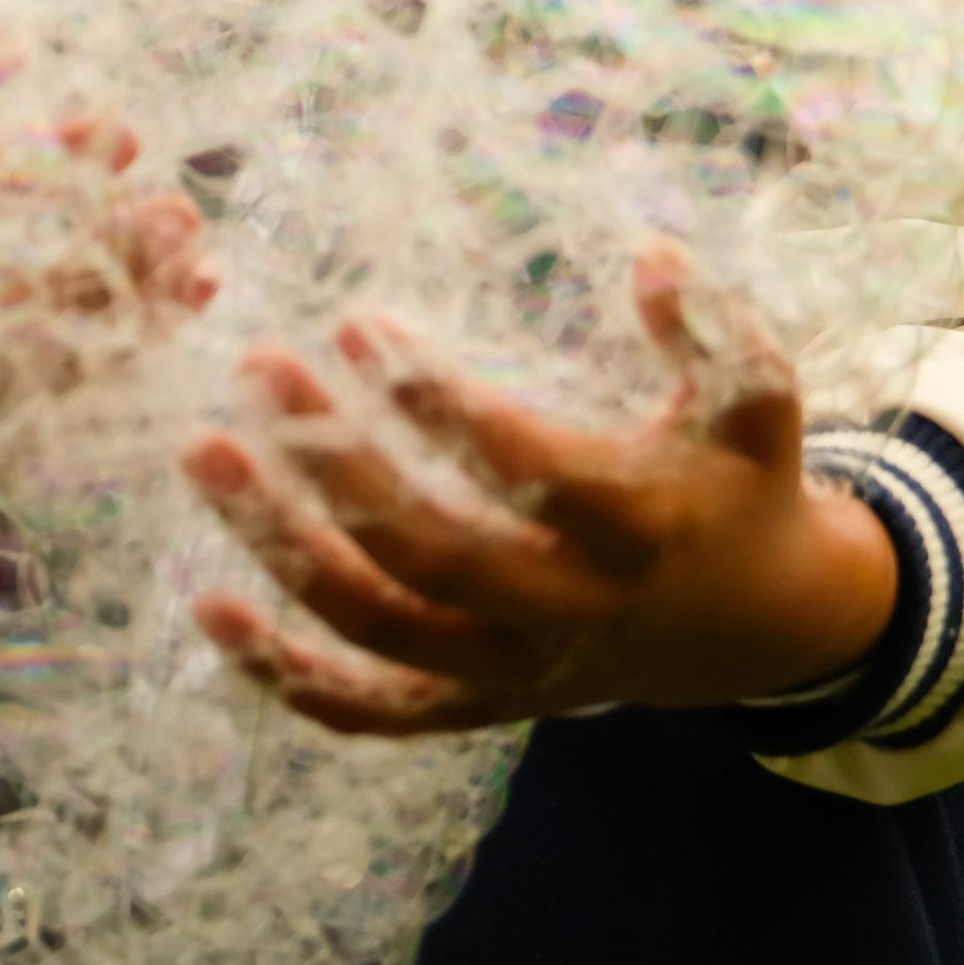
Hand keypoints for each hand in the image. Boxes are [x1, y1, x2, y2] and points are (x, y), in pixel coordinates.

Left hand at [182, 253, 896, 736]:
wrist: (753, 632)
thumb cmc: (741, 486)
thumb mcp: (757, 402)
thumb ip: (714, 327)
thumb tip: (647, 253)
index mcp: (636, 531)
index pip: (527, 474)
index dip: (440, 406)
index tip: (358, 324)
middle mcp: (567, 617)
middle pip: (430, 554)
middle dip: (335, 462)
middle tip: (261, 367)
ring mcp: (513, 677)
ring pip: (377, 626)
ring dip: (283, 546)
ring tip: (206, 453)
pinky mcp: (474, 711)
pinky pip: (367, 710)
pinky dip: (283, 673)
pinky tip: (212, 604)